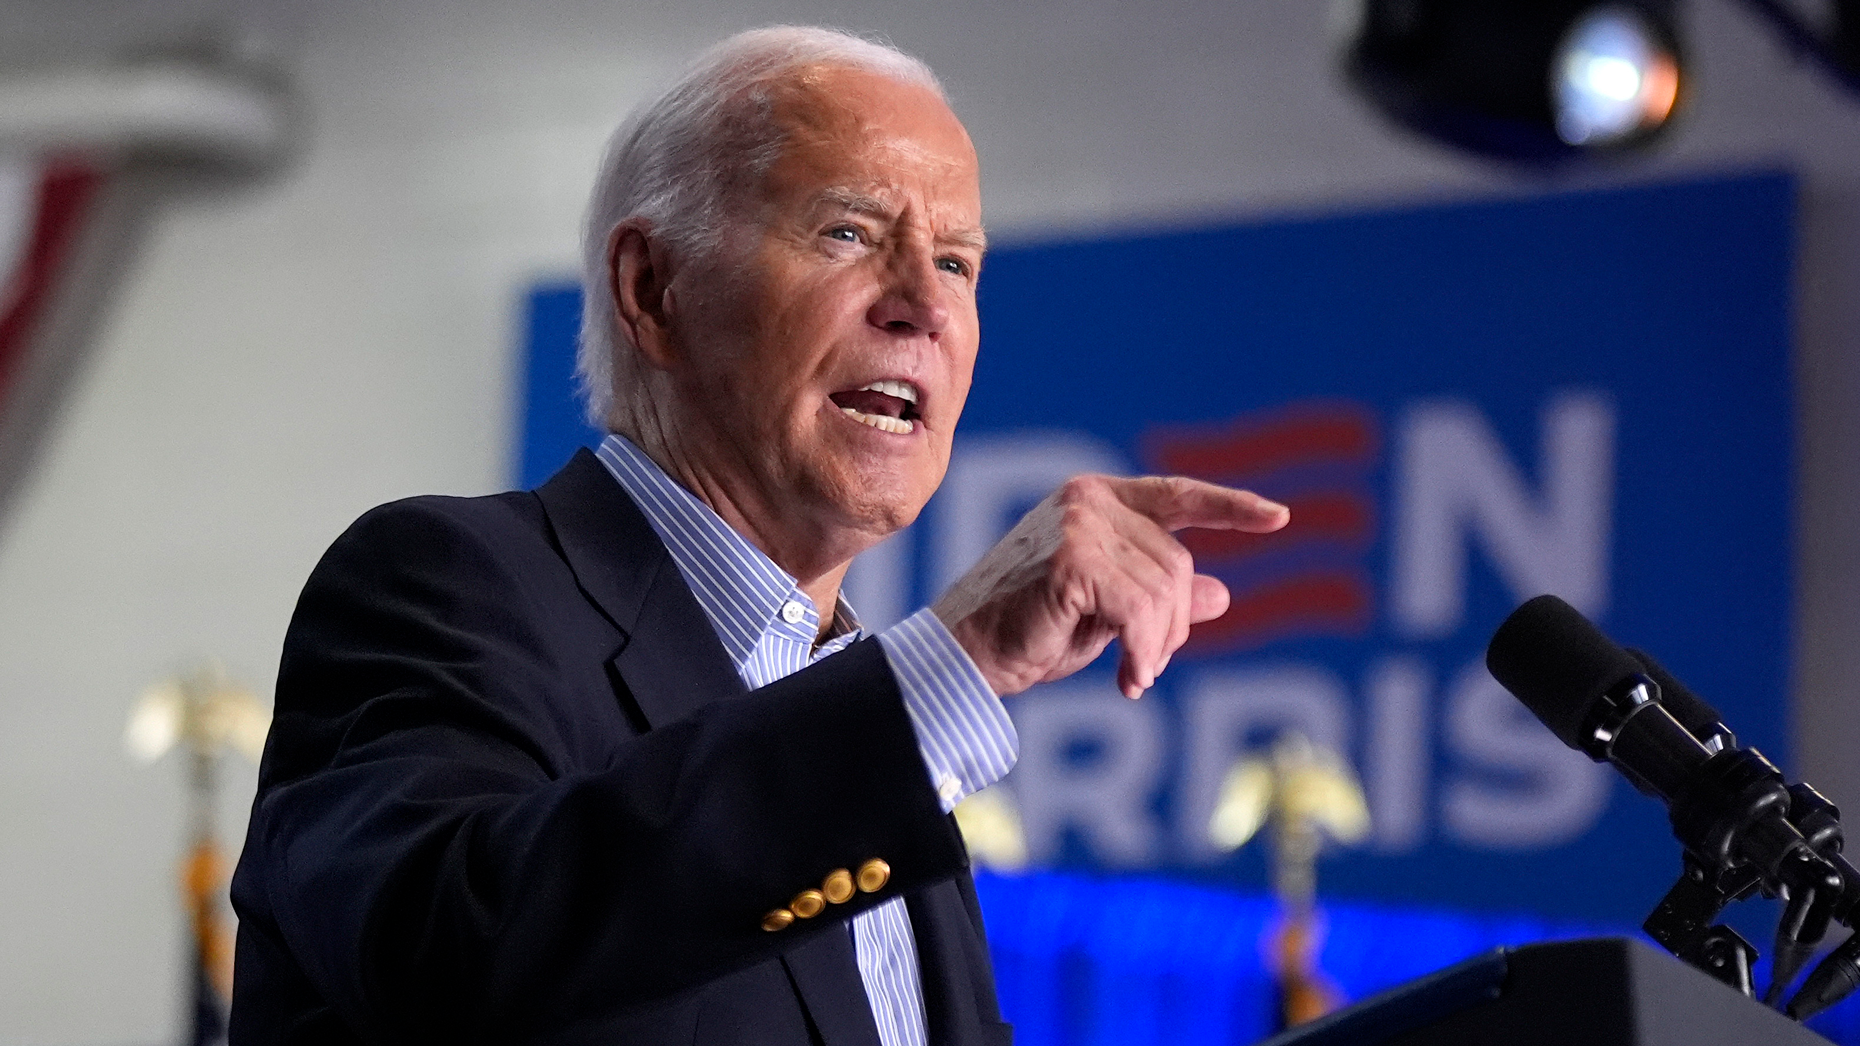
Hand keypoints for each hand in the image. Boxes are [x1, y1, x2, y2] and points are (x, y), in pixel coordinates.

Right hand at [931, 474, 1289, 698]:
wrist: (969, 655)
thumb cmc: (1030, 632)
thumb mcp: (1108, 613)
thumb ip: (1159, 596)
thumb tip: (1224, 594)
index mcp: (1097, 499)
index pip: (1178, 496)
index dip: (1230, 508)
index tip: (1279, 519)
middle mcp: (1088, 501)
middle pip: (1179, 564)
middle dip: (1174, 626)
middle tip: (1148, 667)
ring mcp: (1079, 526)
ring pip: (1166, 592)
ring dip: (1158, 647)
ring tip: (1134, 675)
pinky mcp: (1073, 562)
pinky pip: (1141, 611)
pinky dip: (1143, 653)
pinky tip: (1127, 681)